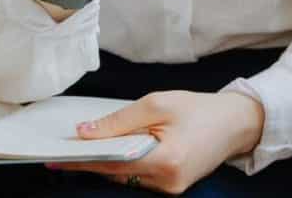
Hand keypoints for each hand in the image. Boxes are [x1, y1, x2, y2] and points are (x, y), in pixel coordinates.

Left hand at [46, 90, 264, 192]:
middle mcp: (166, 183)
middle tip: (70, 144)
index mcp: (166, 160)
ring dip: (111, 160)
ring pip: (126, 176)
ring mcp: (170, 190)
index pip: (111, 162)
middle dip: (94, 157)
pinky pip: (140, 176)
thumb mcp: (160, 103)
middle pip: (116, 172)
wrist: (236, 122)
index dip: (82, 158)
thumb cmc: (201, 109)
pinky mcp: (172, 188)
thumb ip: (121, 120)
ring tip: (94, 143)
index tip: (54, 155)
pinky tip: (122, 148)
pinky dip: (128, 162)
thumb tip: (86, 132)